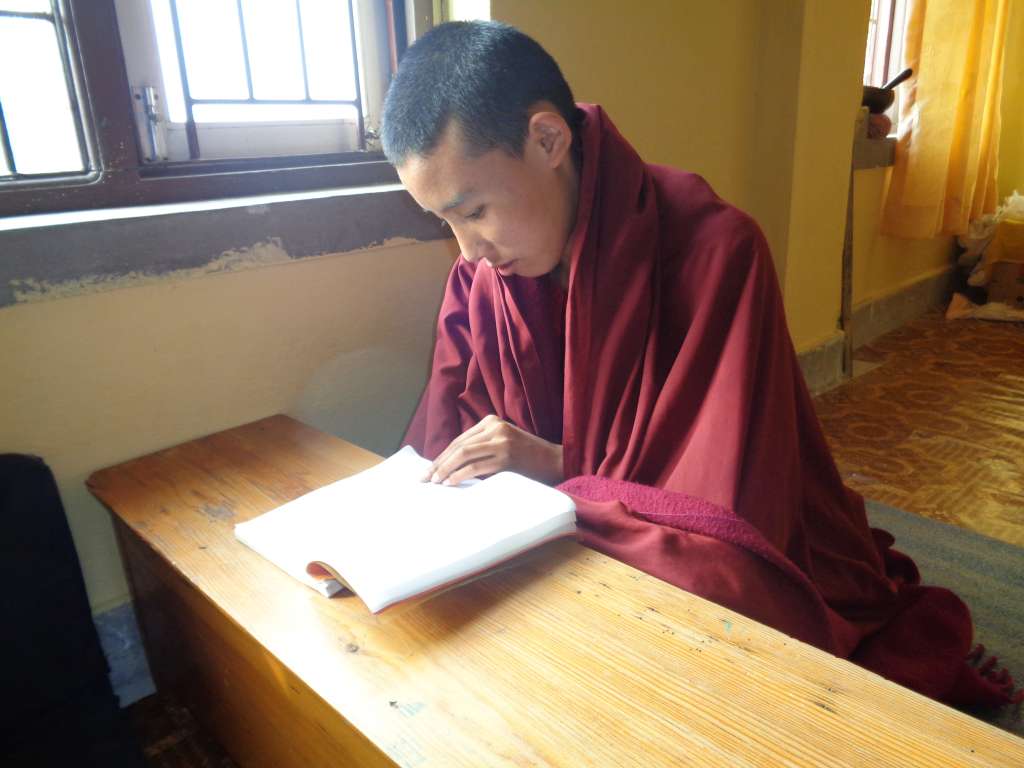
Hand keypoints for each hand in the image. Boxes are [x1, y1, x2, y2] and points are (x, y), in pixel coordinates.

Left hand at [423, 415, 563, 486]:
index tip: (428, 470)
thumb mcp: (501, 443)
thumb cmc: (526, 457)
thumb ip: (480, 447)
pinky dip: (460, 475)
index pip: (459, 440)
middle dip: (439, 463)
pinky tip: (450, 483)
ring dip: (445, 470)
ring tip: (434, 482)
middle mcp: (494, 428)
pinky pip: (476, 466)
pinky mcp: (506, 457)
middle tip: (425, 478)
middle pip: (458, 446)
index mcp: (490, 421)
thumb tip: (449, 464)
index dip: (441, 456)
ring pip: (463, 454)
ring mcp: (500, 441)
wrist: (554, 461)